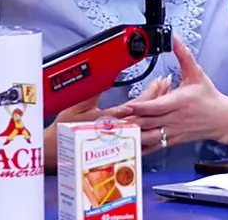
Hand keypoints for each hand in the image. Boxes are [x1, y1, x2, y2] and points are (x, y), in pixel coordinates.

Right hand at [43, 79, 169, 172]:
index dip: (151, 92)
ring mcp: (120, 138)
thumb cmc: (65, 128)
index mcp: (110, 119)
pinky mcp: (119, 144)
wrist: (59, 148)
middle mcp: (118, 130)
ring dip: (157, 109)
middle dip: (159, 98)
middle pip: (146, 113)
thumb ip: (93, 93)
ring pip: (146, 124)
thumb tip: (105, 78)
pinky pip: (141, 135)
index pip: (137, 104)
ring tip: (167, 95)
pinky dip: (150, 123)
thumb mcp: (77, 106)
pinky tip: (156, 114)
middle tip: (168, 83)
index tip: (159, 81)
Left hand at [110, 36, 227, 152]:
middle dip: (129, 122)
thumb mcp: (197, 73)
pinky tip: (128, 144)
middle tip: (111, 121)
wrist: (222, 119)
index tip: (126, 105)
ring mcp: (172, 132)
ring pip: (148, 137)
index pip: (157, 106)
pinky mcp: (171, 141)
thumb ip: (183, 55)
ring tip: (116, 133)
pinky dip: (140, 146)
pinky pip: (153, 146)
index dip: (140, 107)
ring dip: (132, 135)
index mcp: (180, 102)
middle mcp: (175, 119)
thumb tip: (174, 38)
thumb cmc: (208, 96)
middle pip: (148, 123)